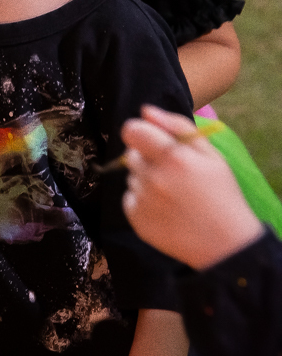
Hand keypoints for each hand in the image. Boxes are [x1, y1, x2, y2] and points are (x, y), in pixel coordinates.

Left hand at [122, 104, 263, 269]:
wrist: (225, 244)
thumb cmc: (221, 194)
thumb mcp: (211, 156)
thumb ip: (177, 127)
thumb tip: (146, 111)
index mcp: (173, 158)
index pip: (131, 131)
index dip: (140, 132)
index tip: (151, 140)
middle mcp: (153, 178)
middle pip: (131, 154)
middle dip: (147, 158)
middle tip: (173, 172)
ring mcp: (142, 200)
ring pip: (131, 176)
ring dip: (146, 179)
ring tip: (173, 193)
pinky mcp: (135, 219)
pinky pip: (130, 197)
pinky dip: (142, 199)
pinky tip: (165, 208)